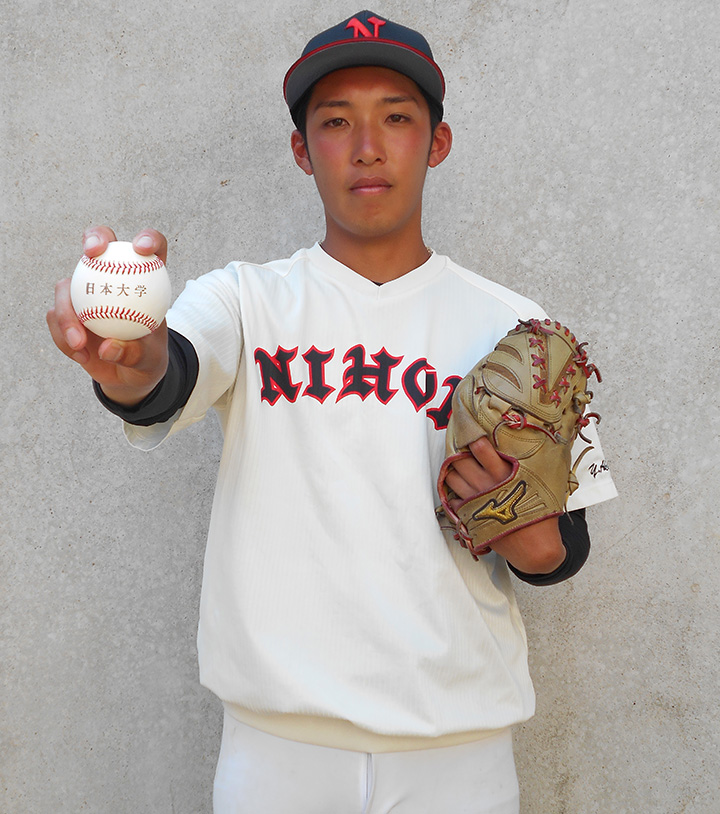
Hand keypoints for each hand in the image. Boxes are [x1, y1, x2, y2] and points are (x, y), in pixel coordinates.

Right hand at [46, 226, 169, 405]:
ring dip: (67, 314)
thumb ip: (133, 353)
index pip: (152, 248)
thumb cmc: (146, 360)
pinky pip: (56, 317)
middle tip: (91, 254)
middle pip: (100, 243)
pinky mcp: (66, 310)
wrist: (127, 376)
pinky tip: (81, 355)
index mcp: (144, 281)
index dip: (149, 238)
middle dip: (94, 238)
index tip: (142, 248)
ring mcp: (85, 291)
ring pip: (66, 285)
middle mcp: (112, 277)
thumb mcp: (149, 361)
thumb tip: (108, 348)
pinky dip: (64, 337)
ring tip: (80, 343)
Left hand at [444, 438, 565, 573]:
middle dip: (458, 450)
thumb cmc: (541, 515)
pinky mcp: (469, 515)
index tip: (470, 428)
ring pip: (451, 476)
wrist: (534, 548)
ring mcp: (475, 500)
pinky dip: (452, 490)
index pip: (481, 447)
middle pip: (460, 459)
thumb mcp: (543, 484)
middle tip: (460, 444)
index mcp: (504, 474)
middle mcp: (486, 485)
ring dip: (452, 468)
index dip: (472, 436)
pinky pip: (451, 497)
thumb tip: (542, 440)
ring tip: (458, 464)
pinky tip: (459, 486)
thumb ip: (535, 463)